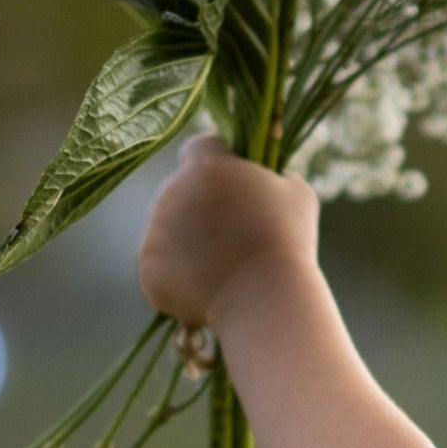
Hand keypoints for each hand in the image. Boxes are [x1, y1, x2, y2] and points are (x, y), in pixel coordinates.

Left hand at [137, 136, 317, 330]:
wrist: (266, 298)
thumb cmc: (288, 243)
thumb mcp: (297, 196)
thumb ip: (276, 177)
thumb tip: (271, 179)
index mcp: (206, 167)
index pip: (198, 149)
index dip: (215, 165)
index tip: (231, 185)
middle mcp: (171, 191)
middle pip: (180, 193)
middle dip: (201, 210)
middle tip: (234, 238)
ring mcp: (155, 231)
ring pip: (168, 231)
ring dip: (189, 244)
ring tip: (225, 269)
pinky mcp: (148, 269)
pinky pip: (161, 268)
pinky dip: (180, 279)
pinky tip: (210, 289)